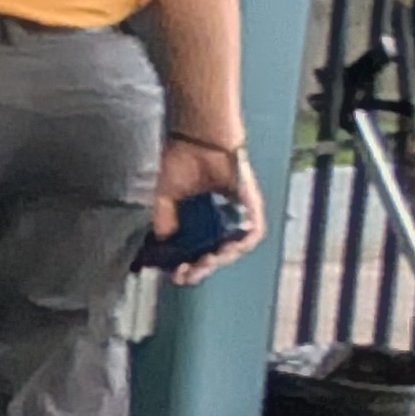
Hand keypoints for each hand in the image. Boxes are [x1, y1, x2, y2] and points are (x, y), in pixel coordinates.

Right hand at [152, 132, 258, 271]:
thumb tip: (163, 244)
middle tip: (189, 273)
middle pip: (215, 254)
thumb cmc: (179, 161)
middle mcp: (219, 220)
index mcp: (197, 219)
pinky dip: (240, 244)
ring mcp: (236, 215)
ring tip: (205, 263)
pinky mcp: (251, 207)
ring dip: (219, 260)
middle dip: (202, 268)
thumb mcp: (162, 197)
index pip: (194, 251)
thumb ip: (163, 220)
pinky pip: (252, 233)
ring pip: (234, 248)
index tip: (175, 275)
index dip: (186, 266)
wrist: (197, 140)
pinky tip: (225, 251)